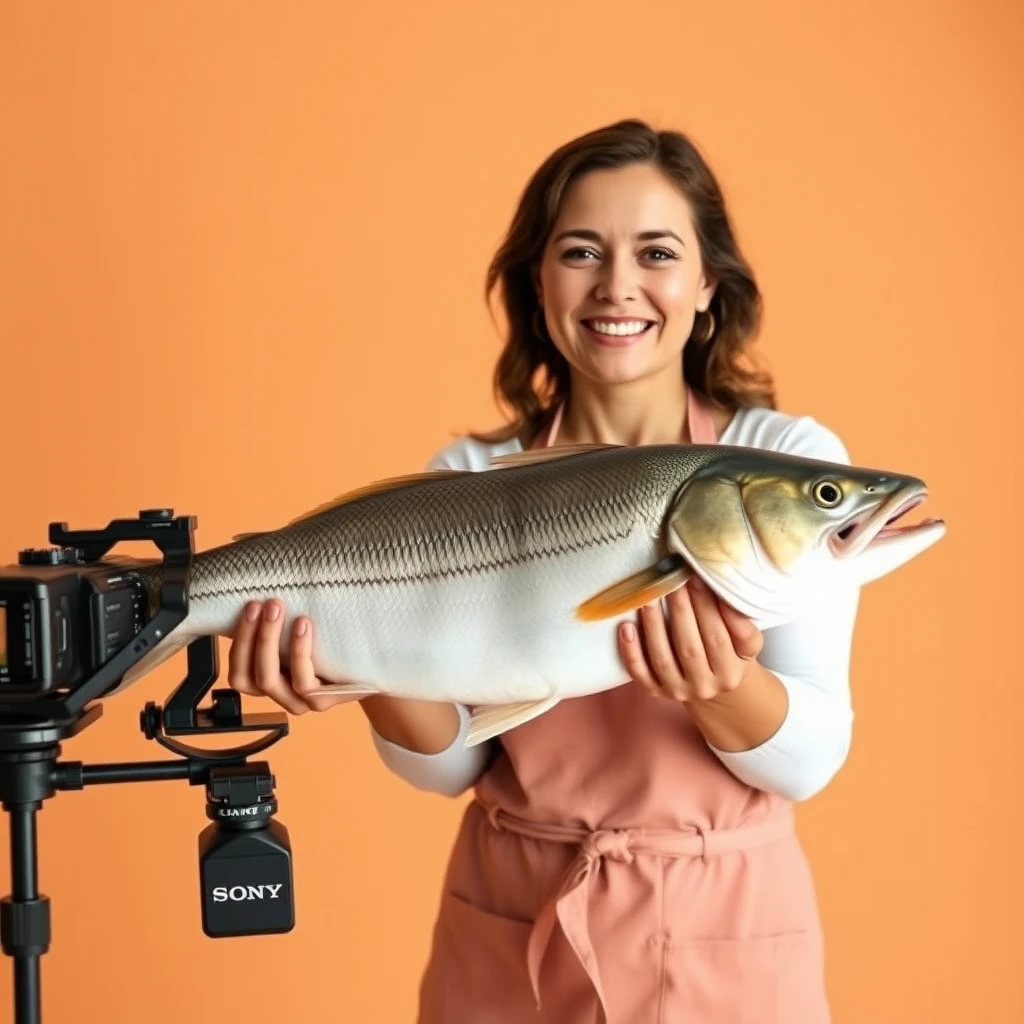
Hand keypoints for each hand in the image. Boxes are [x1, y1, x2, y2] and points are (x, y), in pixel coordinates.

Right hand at [226, 599, 358, 714]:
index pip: (238, 673)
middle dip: (251, 636)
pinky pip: (303, 683)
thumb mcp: (298, 631)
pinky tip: (303, 624)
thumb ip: (274, 617)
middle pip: (248, 677)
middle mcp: (279, 695)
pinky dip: (298, 651)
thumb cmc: (329, 642)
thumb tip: (253, 579)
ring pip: (269, 680)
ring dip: (268, 640)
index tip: (250, 605)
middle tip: (266, 603)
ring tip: (278, 608)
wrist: (370, 664)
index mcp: (267, 681)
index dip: (239, 641)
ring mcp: (299, 702)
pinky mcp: (321, 702)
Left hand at [618, 576, 762, 702]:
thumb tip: (720, 590)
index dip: (707, 607)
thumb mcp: (745, 641)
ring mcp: (678, 690)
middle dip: (680, 610)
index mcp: (731, 673)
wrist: (713, 684)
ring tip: (649, 597)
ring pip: (663, 658)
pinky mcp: (655, 691)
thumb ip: (739, 621)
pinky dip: (631, 651)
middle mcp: (705, 686)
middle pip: (690, 647)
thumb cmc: (728, 651)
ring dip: (653, 626)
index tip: (696, 578)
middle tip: (672, 580)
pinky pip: (640, 673)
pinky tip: (626, 627)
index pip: (718, 638)